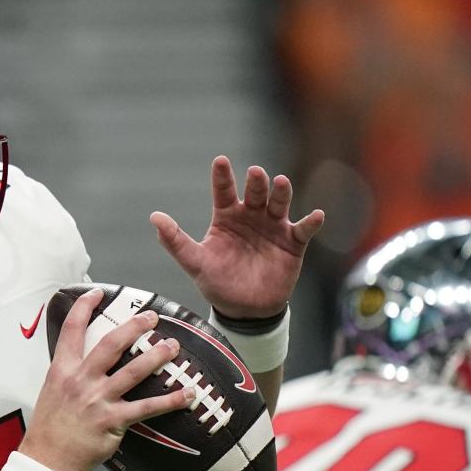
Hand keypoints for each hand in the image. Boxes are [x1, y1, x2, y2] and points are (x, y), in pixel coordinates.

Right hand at [22, 288, 195, 470]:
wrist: (47, 459)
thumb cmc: (50, 427)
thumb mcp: (51, 391)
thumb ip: (68, 373)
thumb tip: (84, 361)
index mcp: (62, 370)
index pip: (72, 331)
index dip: (83, 307)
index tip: (96, 293)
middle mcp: (81, 380)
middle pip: (111, 344)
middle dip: (133, 326)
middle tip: (150, 317)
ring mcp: (98, 399)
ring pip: (133, 371)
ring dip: (156, 356)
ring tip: (173, 346)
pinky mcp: (114, 421)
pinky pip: (147, 407)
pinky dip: (170, 400)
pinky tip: (187, 393)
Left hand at [151, 156, 324, 318]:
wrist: (244, 309)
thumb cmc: (218, 282)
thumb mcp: (194, 262)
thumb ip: (175, 241)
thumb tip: (154, 217)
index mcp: (226, 217)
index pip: (224, 191)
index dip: (222, 176)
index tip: (220, 160)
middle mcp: (251, 216)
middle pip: (255, 193)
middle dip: (256, 182)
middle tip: (255, 173)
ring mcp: (273, 227)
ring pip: (279, 204)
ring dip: (281, 193)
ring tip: (281, 183)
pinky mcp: (292, 243)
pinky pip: (304, 230)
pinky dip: (310, 222)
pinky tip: (315, 215)